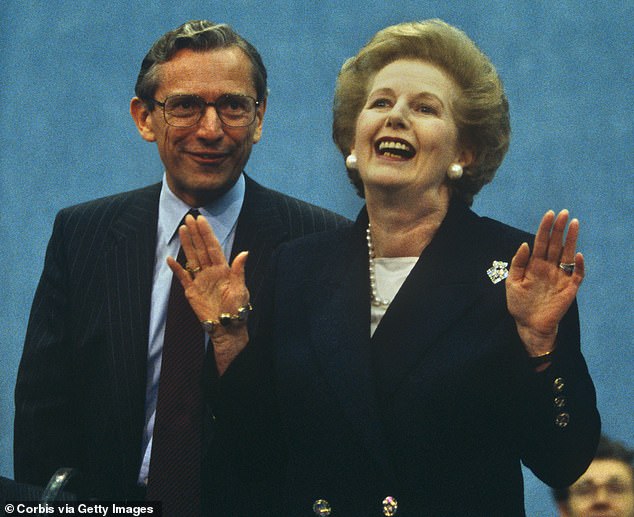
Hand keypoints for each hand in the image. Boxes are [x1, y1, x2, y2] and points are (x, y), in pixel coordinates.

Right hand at [168, 214, 249, 373]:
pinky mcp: (192, 291)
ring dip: (187, 244)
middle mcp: (210, 272)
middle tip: (189, 218)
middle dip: (195, 234)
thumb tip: (244, 252)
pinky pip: (183, 277)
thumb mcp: (241, 289)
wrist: (228, 327)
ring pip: (192, 258)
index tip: (201, 220)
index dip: (206, 233)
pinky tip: (170, 259)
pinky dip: (177, 269)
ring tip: (182, 230)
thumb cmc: (237, 309)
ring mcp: (200, 280)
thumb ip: (239, 270)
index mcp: (223, 269)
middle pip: (201, 249)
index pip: (213, 247)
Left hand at [506, 210, 584, 354]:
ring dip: (571, 239)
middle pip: (555, 244)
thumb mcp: (512, 282)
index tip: (549, 214)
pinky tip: (576, 254)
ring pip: (567, 254)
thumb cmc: (519, 305)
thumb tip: (525, 244)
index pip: (541, 242)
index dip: (545, 228)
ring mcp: (560, 277)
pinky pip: (577, 274)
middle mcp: (549, 267)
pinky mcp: (569, 288)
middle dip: (559, 228)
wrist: (529, 325)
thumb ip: (517, 263)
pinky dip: (578, 265)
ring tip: (574, 223)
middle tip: (564, 213)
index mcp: (535, 265)